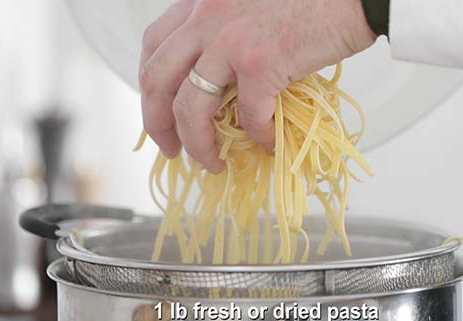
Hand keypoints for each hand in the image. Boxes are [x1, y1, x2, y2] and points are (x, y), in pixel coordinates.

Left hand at [139, 0, 375, 171]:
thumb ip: (224, 34)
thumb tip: (221, 86)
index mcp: (200, 4)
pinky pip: (248, 115)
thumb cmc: (311, 0)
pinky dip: (258, 136)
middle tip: (171, 149)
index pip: (153, 47)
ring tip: (212, 162)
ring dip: (198, 144)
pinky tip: (268, 142)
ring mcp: (229, 40)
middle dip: (158, 124)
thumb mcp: (248, 7)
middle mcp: (205, 17)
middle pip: (157, 80)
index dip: (151, 88)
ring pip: (191, 107)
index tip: (161, 113)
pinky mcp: (260, 61)